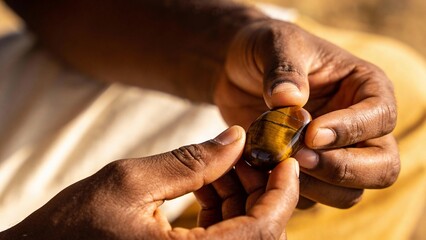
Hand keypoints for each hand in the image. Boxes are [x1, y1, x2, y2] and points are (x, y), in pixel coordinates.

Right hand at [1, 126, 298, 238]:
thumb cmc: (71, 227)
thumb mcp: (131, 181)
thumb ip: (191, 160)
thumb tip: (234, 138)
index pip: (263, 231)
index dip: (282, 192)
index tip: (286, 159)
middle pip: (259, 234)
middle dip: (261, 189)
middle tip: (247, 153)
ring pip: (243, 236)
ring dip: (241, 198)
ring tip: (221, 165)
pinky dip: (224, 212)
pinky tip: (207, 185)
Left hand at [216, 19, 399, 208]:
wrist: (238, 71)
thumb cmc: (265, 50)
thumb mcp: (275, 43)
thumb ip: (284, 68)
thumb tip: (290, 100)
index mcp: (365, 89)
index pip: (380, 118)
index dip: (350, 130)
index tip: (311, 133)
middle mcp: (358, 127)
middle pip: (381, 166)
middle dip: (342, 169)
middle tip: (300, 158)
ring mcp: (334, 154)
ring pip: (349, 192)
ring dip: (317, 187)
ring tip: (277, 166)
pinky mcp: (308, 172)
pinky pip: (313, 199)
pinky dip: (290, 193)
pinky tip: (262, 172)